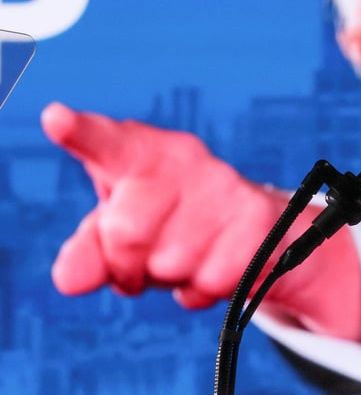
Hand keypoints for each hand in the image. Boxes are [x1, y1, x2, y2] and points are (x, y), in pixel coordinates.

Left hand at [42, 102, 360, 339]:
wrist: (256, 230)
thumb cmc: (170, 223)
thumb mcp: (118, 230)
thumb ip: (87, 250)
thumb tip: (70, 279)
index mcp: (143, 153)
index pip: (107, 141)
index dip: (80, 133)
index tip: (56, 120)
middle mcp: (186, 161)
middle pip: (125, 233)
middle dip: (129, 264)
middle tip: (148, 258)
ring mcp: (224, 188)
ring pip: (168, 265)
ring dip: (171, 278)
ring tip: (189, 256)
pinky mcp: (256, 221)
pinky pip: (207, 281)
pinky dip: (203, 288)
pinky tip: (216, 263)